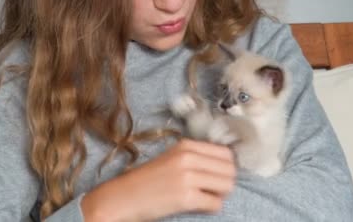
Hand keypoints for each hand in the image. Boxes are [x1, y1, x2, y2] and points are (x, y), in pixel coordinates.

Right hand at [81, 139, 235, 220]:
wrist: (122, 198)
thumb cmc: (146, 181)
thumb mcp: (171, 159)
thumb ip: (195, 157)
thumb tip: (225, 165)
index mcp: (185, 146)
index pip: (226, 153)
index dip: (226, 167)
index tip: (218, 176)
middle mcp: (187, 157)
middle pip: (230, 169)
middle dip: (225, 182)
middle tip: (211, 189)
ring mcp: (187, 176)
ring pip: (227, 185)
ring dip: (219, 194)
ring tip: (204, 197)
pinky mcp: (185, 197)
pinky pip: (215, 203)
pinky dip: (211, 207)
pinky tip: (197, 205)